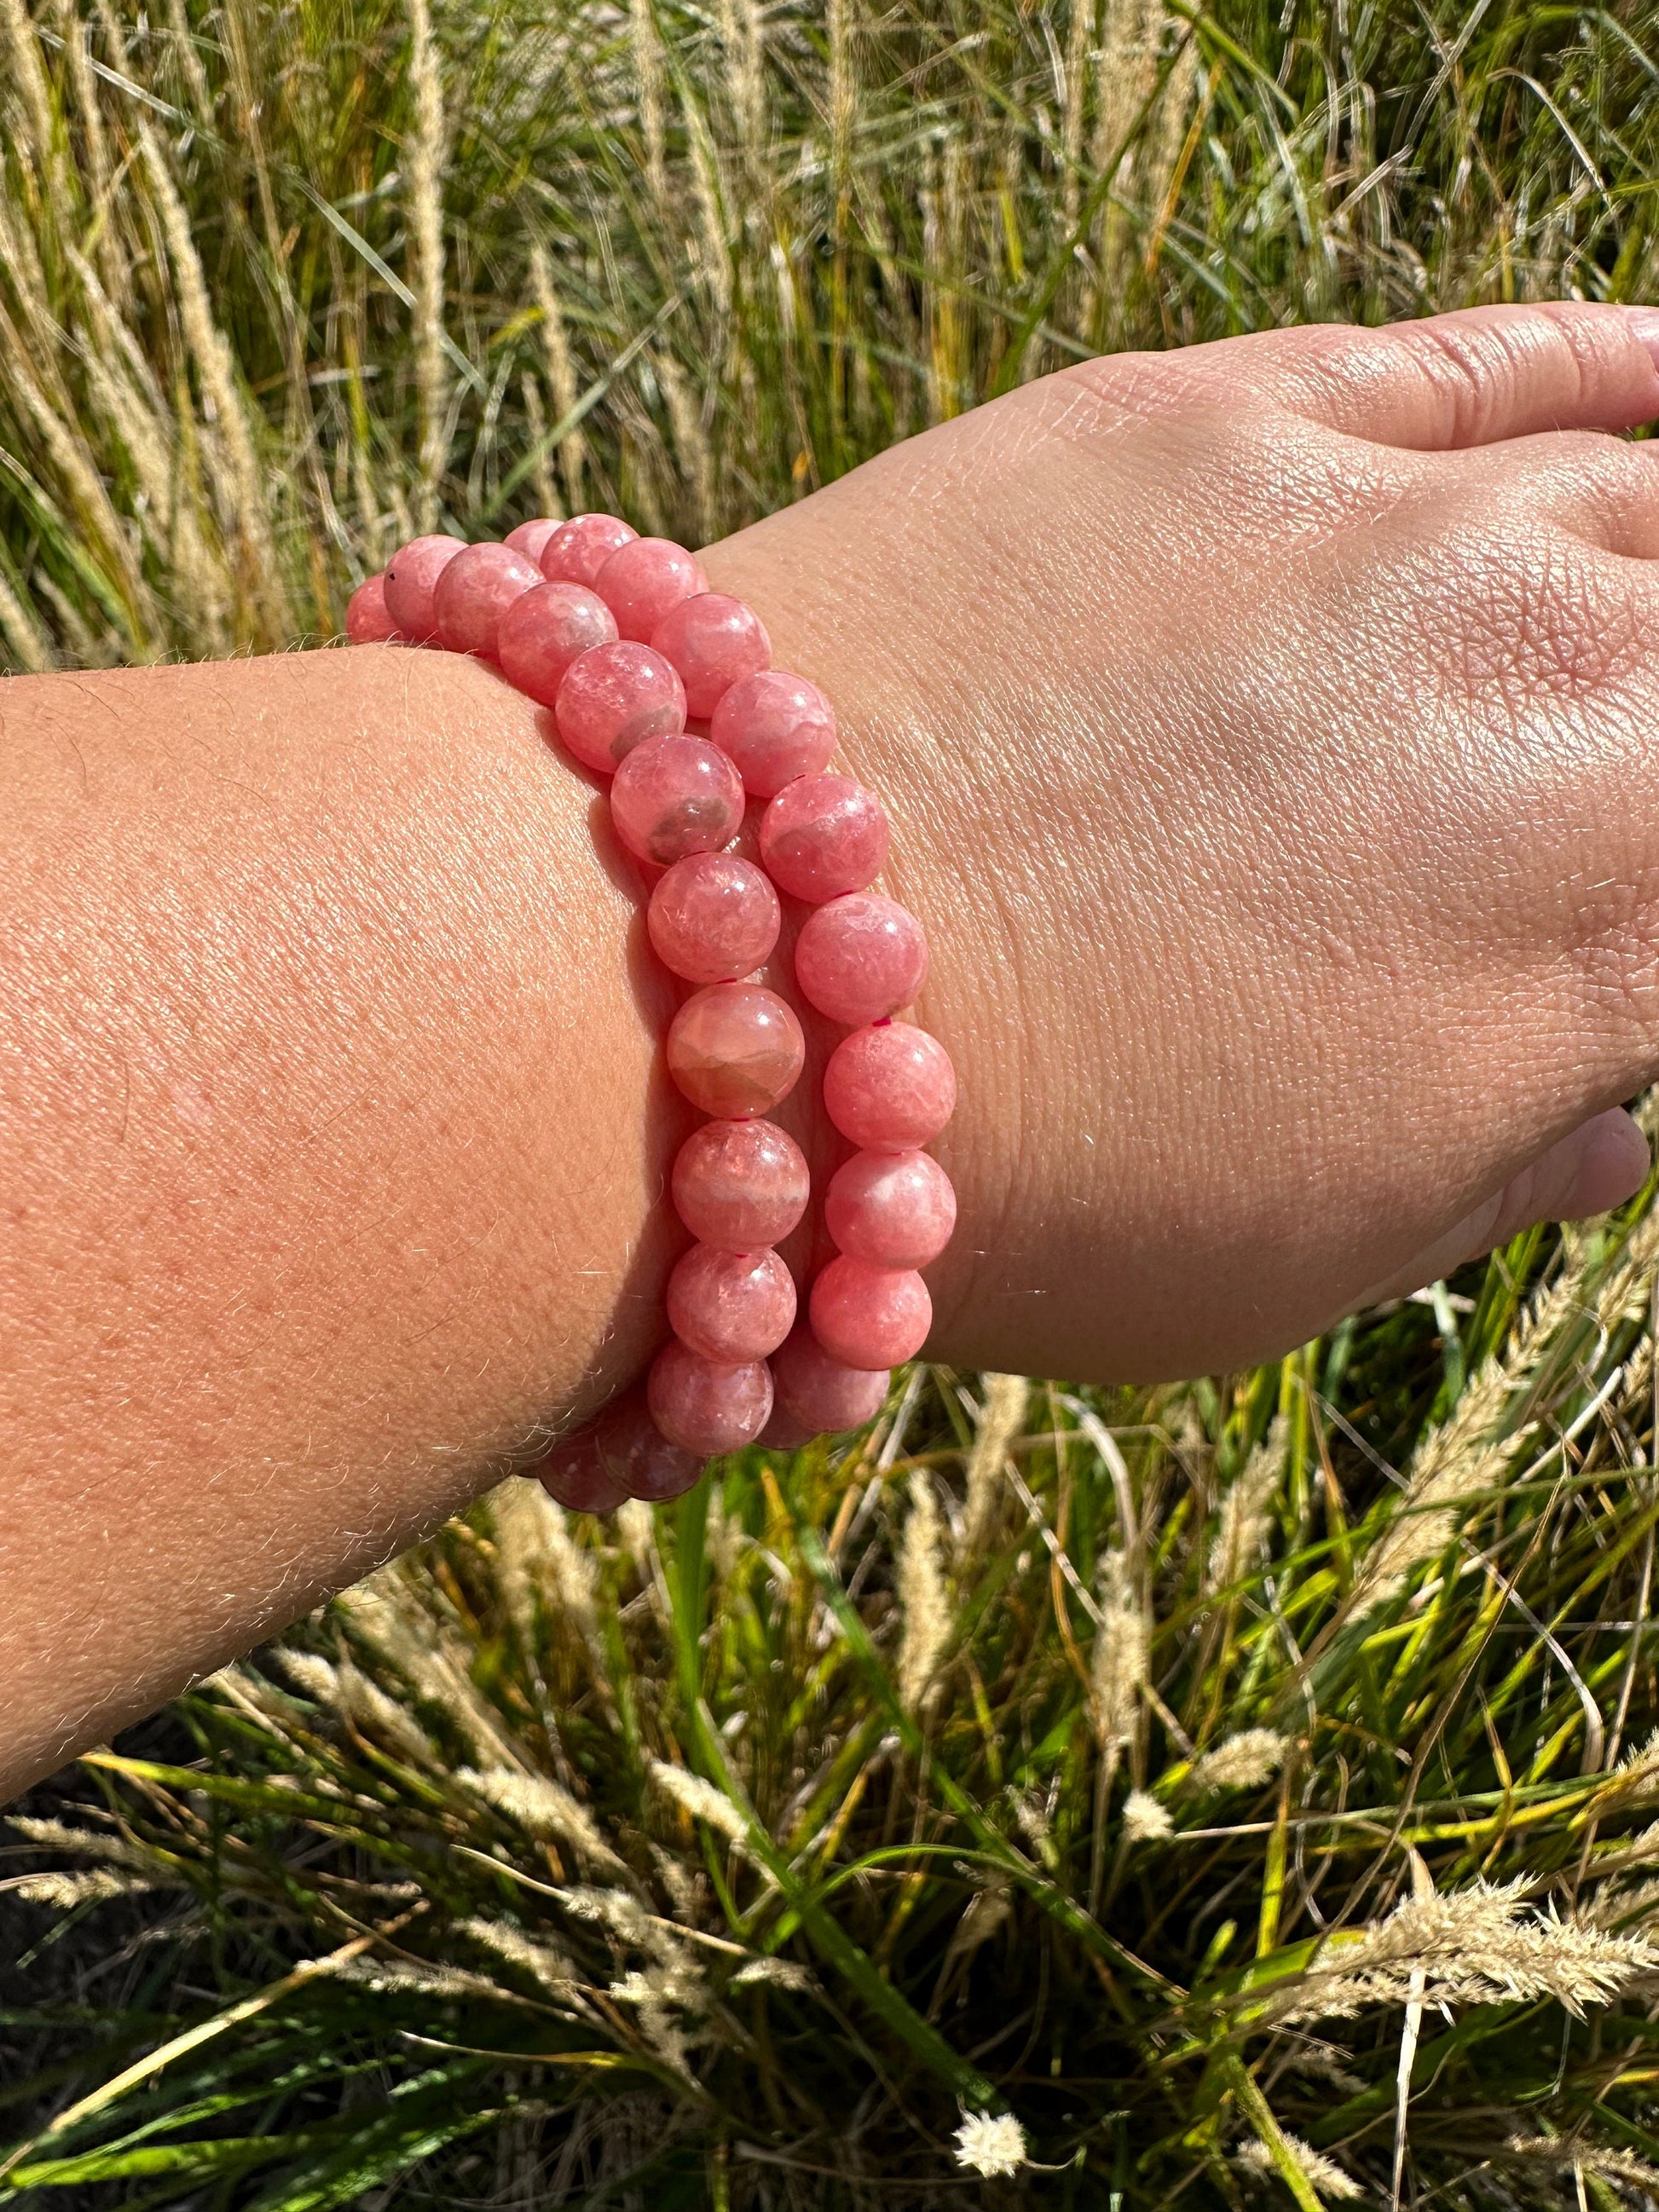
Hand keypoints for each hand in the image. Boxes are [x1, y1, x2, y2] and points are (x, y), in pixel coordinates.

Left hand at [704, 303, 1658, 1379]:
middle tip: (1556, 796)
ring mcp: (1406, 532)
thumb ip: (1493, 1179)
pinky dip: (1608, 365)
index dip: (1624, 929)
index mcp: (1614, 937)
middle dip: (1635, 750)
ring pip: (1640, 505)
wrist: (727, 983)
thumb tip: (1608, 1137)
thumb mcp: (1292, 1264)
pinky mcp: (1233, 416)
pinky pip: (1492, 358)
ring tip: (1616, 619)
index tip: (1566, 949)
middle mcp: (1569, 701)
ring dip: (1647, 573)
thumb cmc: (1015, 1182)